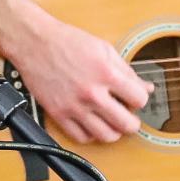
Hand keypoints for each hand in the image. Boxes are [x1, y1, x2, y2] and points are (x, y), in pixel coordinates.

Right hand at [3, 11, 152, 144]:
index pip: (139, 100)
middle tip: (129, 116)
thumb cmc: (67, 42)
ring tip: (111, 122)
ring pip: (106, 136)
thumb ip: (126, 70)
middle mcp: (92, 93)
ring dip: (114, 131)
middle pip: (126, 124)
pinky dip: (91, 134)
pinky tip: (92, 124)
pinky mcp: (59, 114)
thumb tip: (145, 87)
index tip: (135, 98)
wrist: (34, 43)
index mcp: (106, 73)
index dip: (140, 99)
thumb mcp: (103, 49)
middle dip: (132, 122)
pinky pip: (81, 138)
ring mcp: (75, 106)